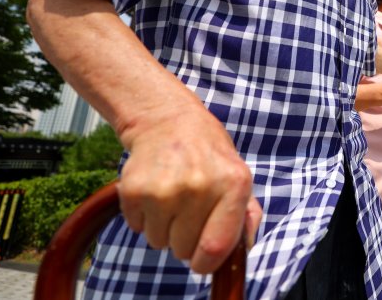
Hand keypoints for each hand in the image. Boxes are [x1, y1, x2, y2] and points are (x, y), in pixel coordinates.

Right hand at [117, 104, 262, 273]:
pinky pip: (137, 228)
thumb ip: (247, 212)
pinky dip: (143, 216)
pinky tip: (154, 189)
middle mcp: (200, 186)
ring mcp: (165, 189)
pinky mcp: (134, 190)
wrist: (167, 119)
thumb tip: (246, 246)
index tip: (202, 258)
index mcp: (233, 184)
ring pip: (159, 242)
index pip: (215, 247)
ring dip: (164, 227)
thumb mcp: (237, 173)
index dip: (206, 262)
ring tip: (172, 195)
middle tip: (187, 208)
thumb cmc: (208, 152)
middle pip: (184, 250)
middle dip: (184, 238)